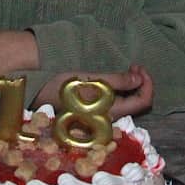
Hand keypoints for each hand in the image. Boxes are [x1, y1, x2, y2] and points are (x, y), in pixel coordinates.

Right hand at [35, 64, 154, 118]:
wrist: (37, 93)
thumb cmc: (63, 87)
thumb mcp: (91, 80)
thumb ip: (117, 80)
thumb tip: (139, 78)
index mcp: (111, 112)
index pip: (143, 102)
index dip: (148, 84)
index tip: (140, 67)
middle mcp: (109, 119)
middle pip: (137, 104)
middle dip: (141, 84)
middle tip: (134, 65)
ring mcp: (102, 117)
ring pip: (127, 103)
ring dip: (131, 86)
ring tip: (127, 69)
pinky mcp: (95, 113)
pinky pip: (116, 103)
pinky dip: (121, 90)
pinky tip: (114, 79)